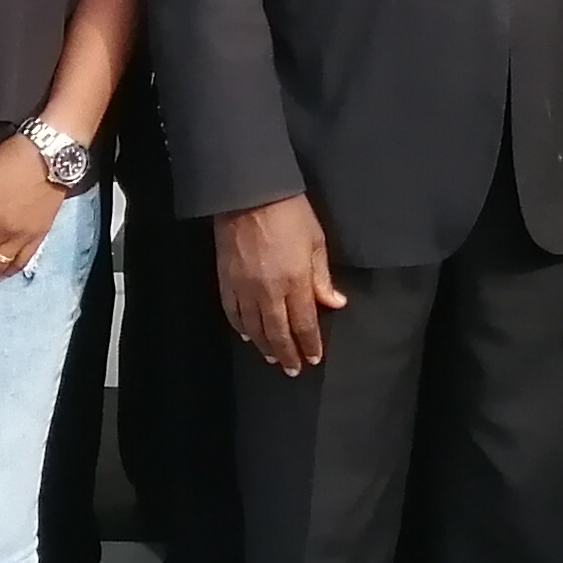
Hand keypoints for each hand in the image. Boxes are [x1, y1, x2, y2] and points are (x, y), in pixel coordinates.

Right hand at [216, 194, 343, 374]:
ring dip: (265, 345)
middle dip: (287, 353)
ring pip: (254, 328)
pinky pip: (233, 313)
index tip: (313, 359)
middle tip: (293, 369)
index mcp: (295, 282)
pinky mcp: (226, 281)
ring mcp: (244, 288)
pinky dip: (241, 327)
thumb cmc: (289, 213)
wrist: (249, 193)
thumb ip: (322, 277)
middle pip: (278, 332)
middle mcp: (269, 292)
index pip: (304, 323)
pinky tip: (247, 334)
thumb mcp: (316, 242)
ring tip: (273, 357)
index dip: (309, 344)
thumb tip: (335, 303)